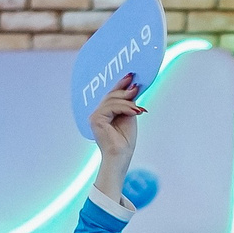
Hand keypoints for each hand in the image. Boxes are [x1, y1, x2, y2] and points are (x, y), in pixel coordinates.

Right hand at [88, 75, 143, 199]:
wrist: (120, 156)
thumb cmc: (125, 141)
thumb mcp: (129, 116)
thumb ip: (128, 103)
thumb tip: (133, 87)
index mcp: (104, 113)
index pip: (111, 95)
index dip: (120, 84)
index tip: (131, 76)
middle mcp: (97, 113)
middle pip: (111, 95)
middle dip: (125, 90)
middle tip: (137, 87)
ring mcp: (94, 116)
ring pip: (112, 101)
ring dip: (128, 103)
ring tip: (139, 109)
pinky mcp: (95, 119)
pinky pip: (111, 107)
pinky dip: (124, 108)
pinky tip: (135, 111)